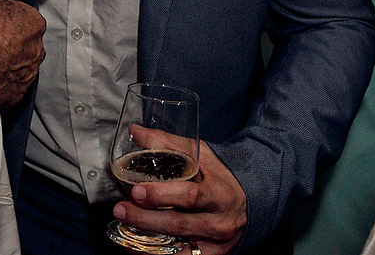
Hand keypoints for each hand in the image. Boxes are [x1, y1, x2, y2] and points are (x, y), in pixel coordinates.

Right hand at [0, 0, 45, 110]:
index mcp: (34, 25)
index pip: (29, 26)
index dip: (13, 28)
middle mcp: (36, 51)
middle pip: (28, 51)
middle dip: (14, 50)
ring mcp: (26, 76)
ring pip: (20, 73)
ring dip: (7, 71)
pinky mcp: (13, 96)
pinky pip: (9, 93)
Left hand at [114, 136, 246, 254]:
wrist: (252, 201)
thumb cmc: (222, 175)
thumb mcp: (201, 155)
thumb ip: (167, 143)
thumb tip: (135, 131)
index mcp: (219, 194)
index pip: (189, 196)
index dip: (161, 195)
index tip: (137, 191)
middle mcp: (220, 221)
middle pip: (179, 224)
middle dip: (146, 218)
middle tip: (121, 209)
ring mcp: (217, 243)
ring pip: (180, 247)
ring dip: (149, 239)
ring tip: (125, 228)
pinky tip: (139, 249)